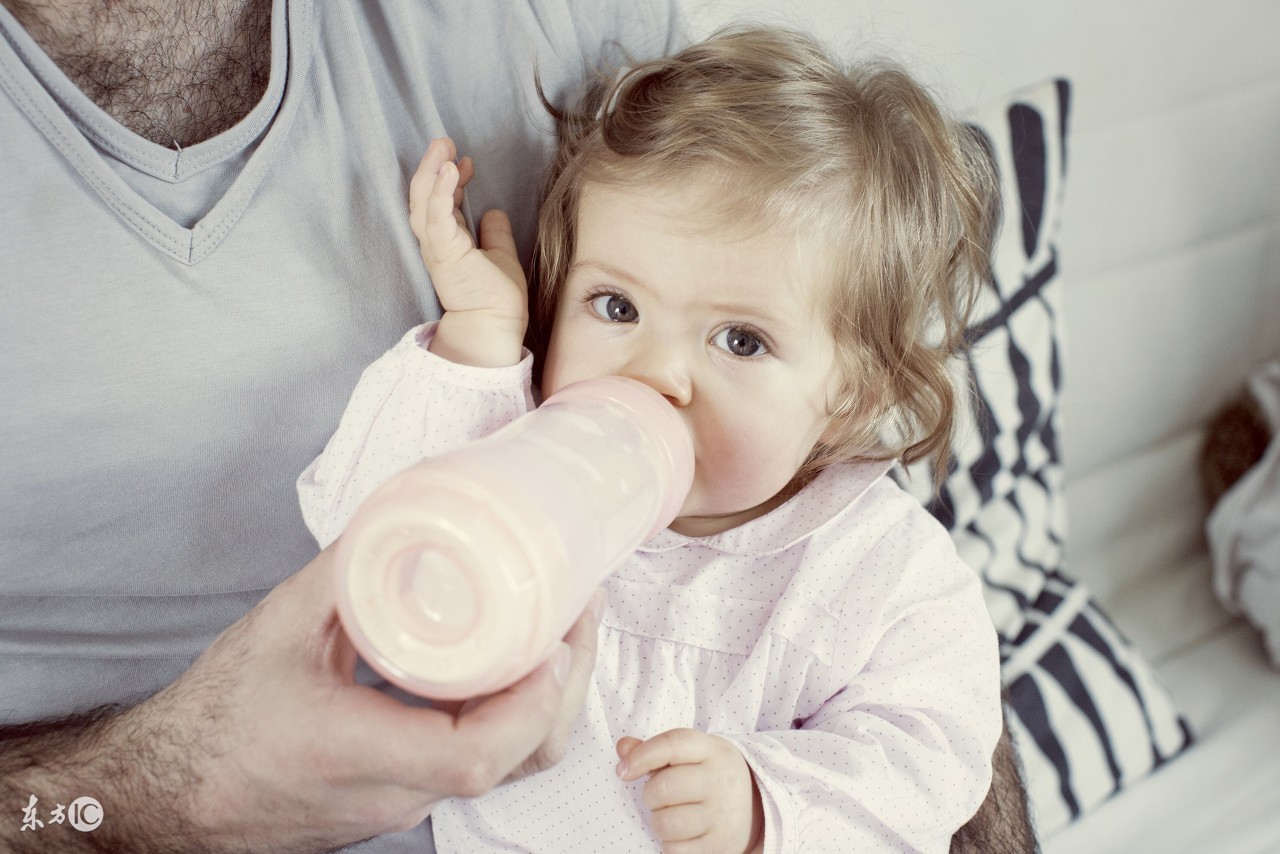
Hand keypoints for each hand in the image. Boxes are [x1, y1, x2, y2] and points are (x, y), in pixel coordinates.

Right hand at [5, 547, 601, 852]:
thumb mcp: (278, 626)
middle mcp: (391, 792)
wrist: (175, 792)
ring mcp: (406, 805)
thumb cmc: (218, 716)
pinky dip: (519, 717)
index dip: (529, 703)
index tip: (555, 639)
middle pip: (516, 763)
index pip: (471, 756)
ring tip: (561, 630)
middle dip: (565, 688)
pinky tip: (517, 663)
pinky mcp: (410, 800)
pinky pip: (486, 766)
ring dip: (550, 703)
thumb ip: (347, 570)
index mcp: (352, 751)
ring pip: (511, 770)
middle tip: (578, 614)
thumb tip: (409, 511)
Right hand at [408, 136, 528, 366]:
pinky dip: (440, 190)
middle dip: (431, 166)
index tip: (464, 162)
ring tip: (442, 145)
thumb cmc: (496, 299)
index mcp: (448, 243)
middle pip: (424, 197)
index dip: (449, 179)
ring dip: (431, 171)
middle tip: (443, 141)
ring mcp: (438, 247)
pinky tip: (450, 168)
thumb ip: (495, 234)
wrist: (495, 326)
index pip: (441, 203)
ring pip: (423, 202)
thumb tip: (494, 212)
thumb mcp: (500, 256)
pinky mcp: (444, 252)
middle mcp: (437, 243)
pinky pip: (436, 216)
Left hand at [616, 728, 764, 853]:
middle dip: (651, 795)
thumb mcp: (689, 755)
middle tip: (660, 797)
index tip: (623, 771)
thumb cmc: (707, 775)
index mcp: (711, 750)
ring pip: (666, 823)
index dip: (642, 756)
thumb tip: (623, 747)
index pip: (672, 744)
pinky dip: (669, 844)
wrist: (755, 806)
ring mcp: (722, 814)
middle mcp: (720, 780)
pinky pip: (675, 850)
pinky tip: (681, 835)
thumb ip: (654, 750)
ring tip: (670, 816)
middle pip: (663, 788)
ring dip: (658, 822)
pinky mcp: (720, 845)